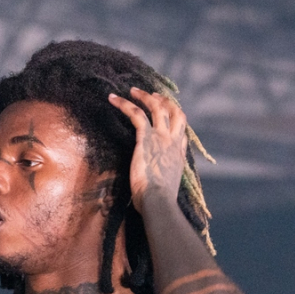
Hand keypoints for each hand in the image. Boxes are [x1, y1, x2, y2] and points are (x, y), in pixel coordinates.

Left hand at [108, 87, 187, 214]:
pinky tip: (113, 98)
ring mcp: (162, 138)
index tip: (169, 116)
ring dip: (145, 96)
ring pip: (157, 107)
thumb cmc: (159, 203)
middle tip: (155, 95)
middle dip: (166, 102)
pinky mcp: (146, 138)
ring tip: (133, 90)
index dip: (176, 122)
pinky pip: (136, 113)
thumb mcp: (165, 192)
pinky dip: (124, 104)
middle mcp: (173, 143)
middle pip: (176, 113)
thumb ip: (161, 185)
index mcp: (179, 157)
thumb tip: (152, 195)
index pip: (181, 134)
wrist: (159, 201)